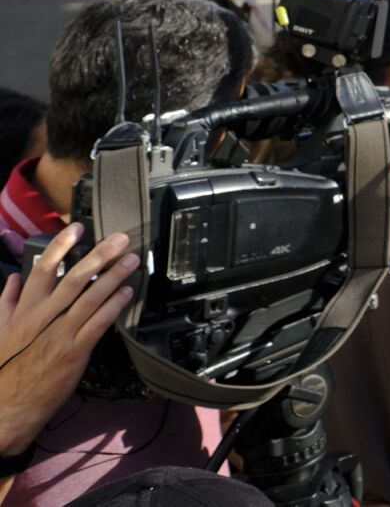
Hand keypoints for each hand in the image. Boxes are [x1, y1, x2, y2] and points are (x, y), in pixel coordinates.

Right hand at [0, 225, 140, 456]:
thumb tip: (14, 277)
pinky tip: (128, 293)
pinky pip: (99, 323)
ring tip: (132, 260)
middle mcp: (43, 318)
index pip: (42, 270)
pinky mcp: (75, 351)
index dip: (60, 247)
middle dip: (99, 255)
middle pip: (74, 279)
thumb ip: (6, 302)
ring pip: (91, 298)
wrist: (8, 407)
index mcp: (23, 311)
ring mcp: (60, 334)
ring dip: (115, 277)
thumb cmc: (6, 368)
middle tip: (120, 239)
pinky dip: (115, 306)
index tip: (77, 228)